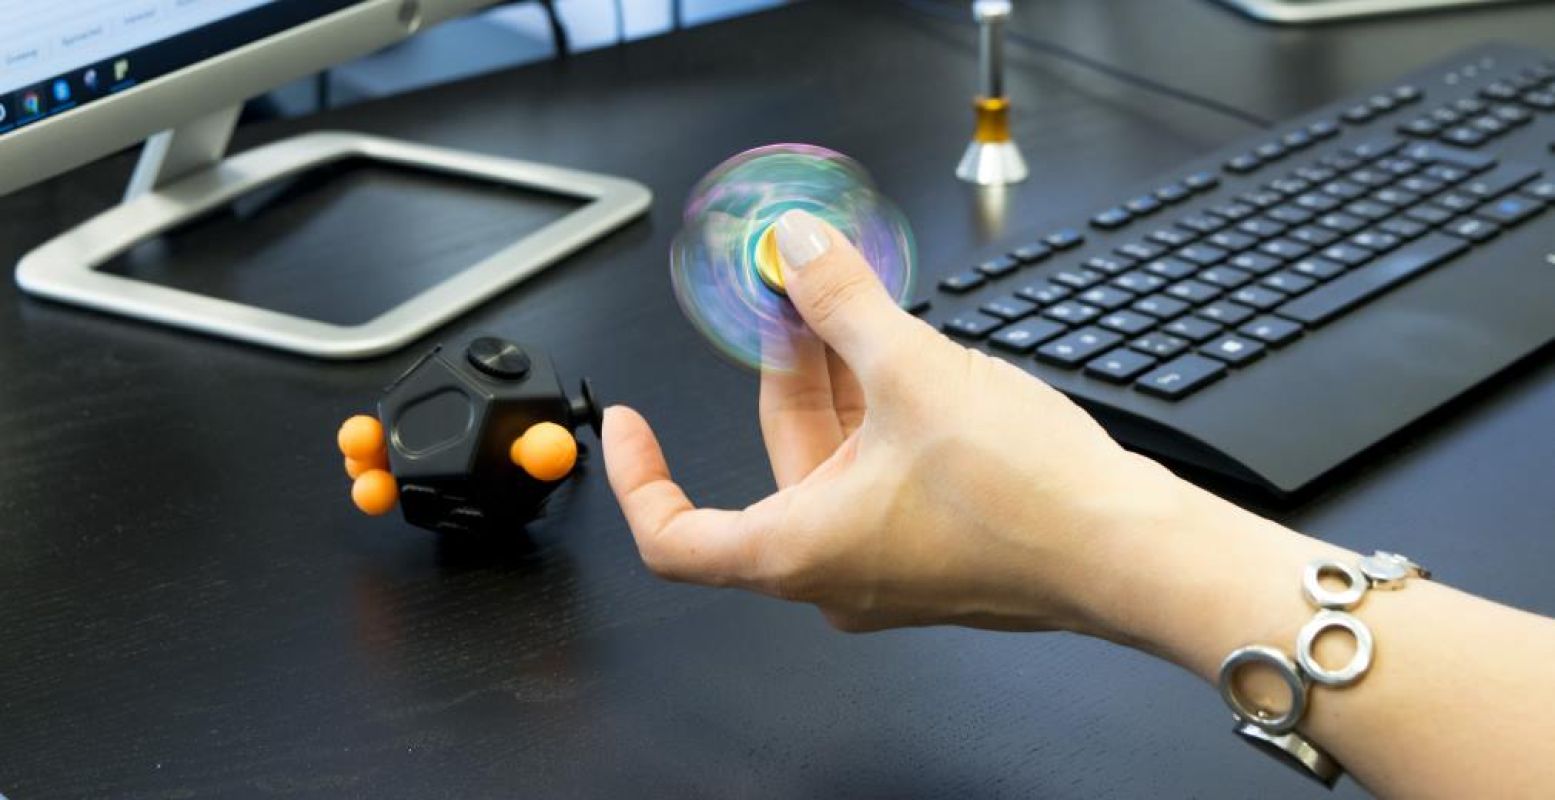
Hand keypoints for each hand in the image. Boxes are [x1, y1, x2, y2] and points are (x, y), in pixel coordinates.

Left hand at [604, 209, 1227, 635]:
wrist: (1132, 549)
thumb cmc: (1030, 502)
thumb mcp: (913, 373)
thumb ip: (840, 304)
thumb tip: (795, 254)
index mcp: (799, 552)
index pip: (674, 539)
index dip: (638, 475)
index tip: (629, 424)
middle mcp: (835, 571)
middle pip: (777, 460)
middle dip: (785, 368)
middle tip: (793, 294)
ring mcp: (887, 564)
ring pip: (835, 461)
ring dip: (839, 381)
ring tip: (854, 306)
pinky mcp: (934, 547)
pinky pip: (880, 473)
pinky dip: (879, 414)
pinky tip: (904, 354)